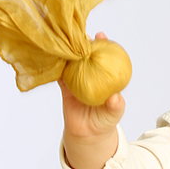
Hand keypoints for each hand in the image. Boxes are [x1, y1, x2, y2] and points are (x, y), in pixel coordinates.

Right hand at [60, 32, 124, 168]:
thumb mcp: (113, 114)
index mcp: (104, 77)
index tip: (101, 35)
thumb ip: (116, 106)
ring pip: (71, 62)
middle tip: (81, 34)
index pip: (104, 57)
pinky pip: (59, 76)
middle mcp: (90, 74)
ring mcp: (77, 79)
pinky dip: (56, 68)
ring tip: (65, 42)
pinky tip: (53, 59)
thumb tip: (116, 97)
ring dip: (68, 52)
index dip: (104, 44)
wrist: (88, 134)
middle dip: (83, 42)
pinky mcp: (65, 88)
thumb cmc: (104, 121)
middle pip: (86, 54)